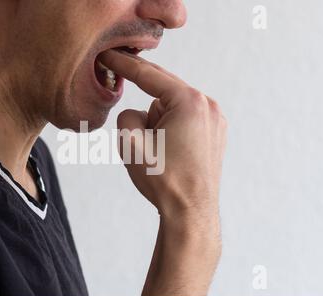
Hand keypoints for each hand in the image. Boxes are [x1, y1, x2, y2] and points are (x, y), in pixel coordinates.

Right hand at [100, 50, 226, 225]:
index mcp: (189, 102)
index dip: (124, 64)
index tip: (108, 55)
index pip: (149, 75)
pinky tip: (168, 155)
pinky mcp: (213, 135)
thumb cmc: (164, 180)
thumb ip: (127, 115)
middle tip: (138, 137)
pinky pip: (183, 122)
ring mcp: (214, 121)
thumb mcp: (130, 143)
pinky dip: (170, 130)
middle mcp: (207, 106)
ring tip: (158, 155)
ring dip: (157, 124)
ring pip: (171, 109)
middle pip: (162, 94)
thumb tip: (139, 115)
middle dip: (145, 111)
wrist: (190, 213)